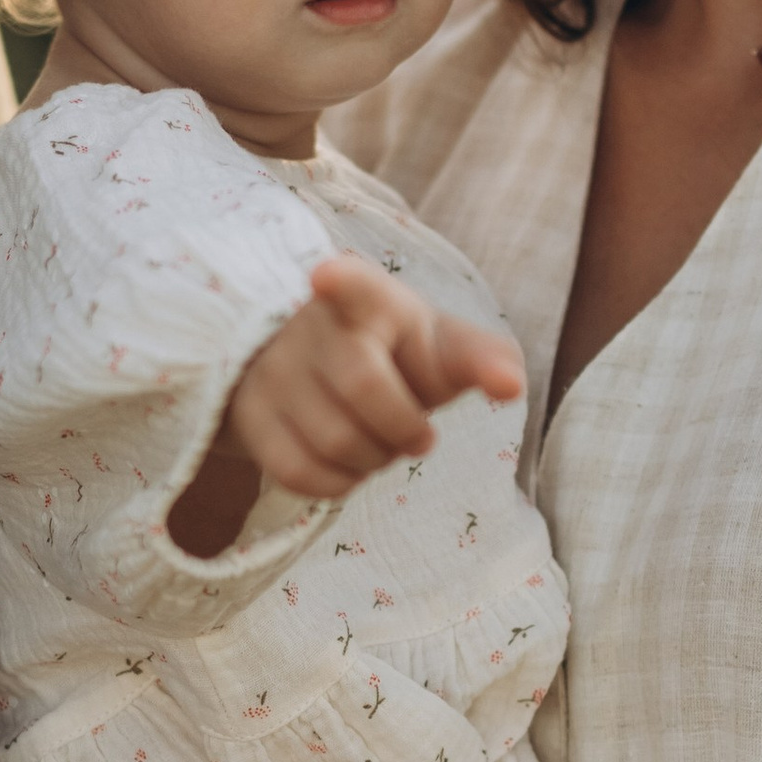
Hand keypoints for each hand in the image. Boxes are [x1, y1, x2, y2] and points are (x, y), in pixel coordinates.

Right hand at [169, 256, 523, 554]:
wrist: (319, 368)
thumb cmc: (398, 357)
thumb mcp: (441, 347)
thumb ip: (483, 359)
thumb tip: (511, 385)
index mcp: (369, 297)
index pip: (350, 282)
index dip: (339, 280)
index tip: (324, 277)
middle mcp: (311, 326)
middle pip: (362, 387)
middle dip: (404, 428)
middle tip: (418, 435)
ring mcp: (273, 370)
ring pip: (332, 438)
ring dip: (373, 460)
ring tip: (380, 445)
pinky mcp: (250, 415)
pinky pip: (298, 471)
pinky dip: (337, 484)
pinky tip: (349, 466)